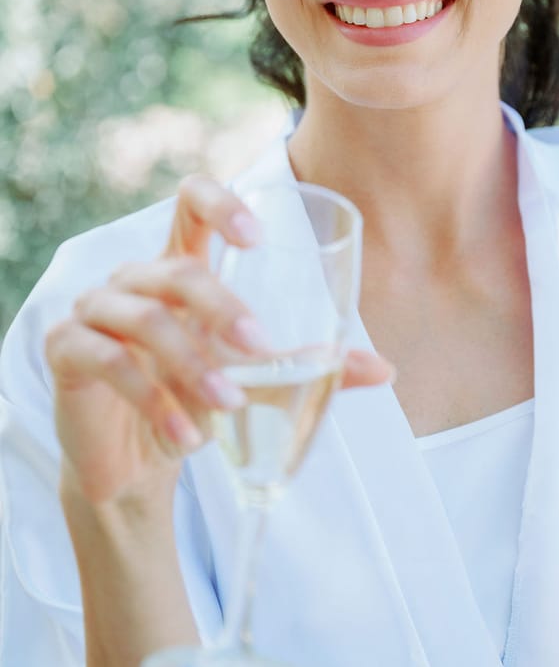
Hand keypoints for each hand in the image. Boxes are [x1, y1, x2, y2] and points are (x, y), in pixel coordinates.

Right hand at [46, 175, 392, 506]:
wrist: (135, 463)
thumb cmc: (197, 399)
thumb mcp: (255, 380)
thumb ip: (310, 368)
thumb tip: (384, 369)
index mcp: (180, 268)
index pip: (190, 203)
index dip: (219, 204)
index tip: (258, 235)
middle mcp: (134, 278)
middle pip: (177, 270)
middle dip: (223, 309)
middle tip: (260, 348)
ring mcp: (94, 310)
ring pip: (146, 319)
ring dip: (193, 365)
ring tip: (229, 404)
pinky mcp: (66, 351)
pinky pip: (111, 364)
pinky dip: (155, 402)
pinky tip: (189, 437)